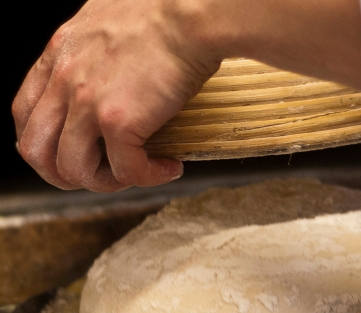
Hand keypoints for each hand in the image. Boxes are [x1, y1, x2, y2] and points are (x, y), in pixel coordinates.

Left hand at [12, 0, 220, 191]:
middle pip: (37, 151)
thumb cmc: (164, 12)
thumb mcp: (107, 24)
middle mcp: (65, 81)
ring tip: (137, 172)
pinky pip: (126, 170)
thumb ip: (93, 51)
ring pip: (75, 170)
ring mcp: (88, 103)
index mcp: (59, 55)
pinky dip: (148, 177)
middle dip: (65, 175)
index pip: (25, 114)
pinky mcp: (119, 120)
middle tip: (99, 175)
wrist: (190, 13)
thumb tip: (109, 74)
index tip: (68, 153)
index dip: (43, 144)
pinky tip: (167, 167)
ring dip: (107, 182)